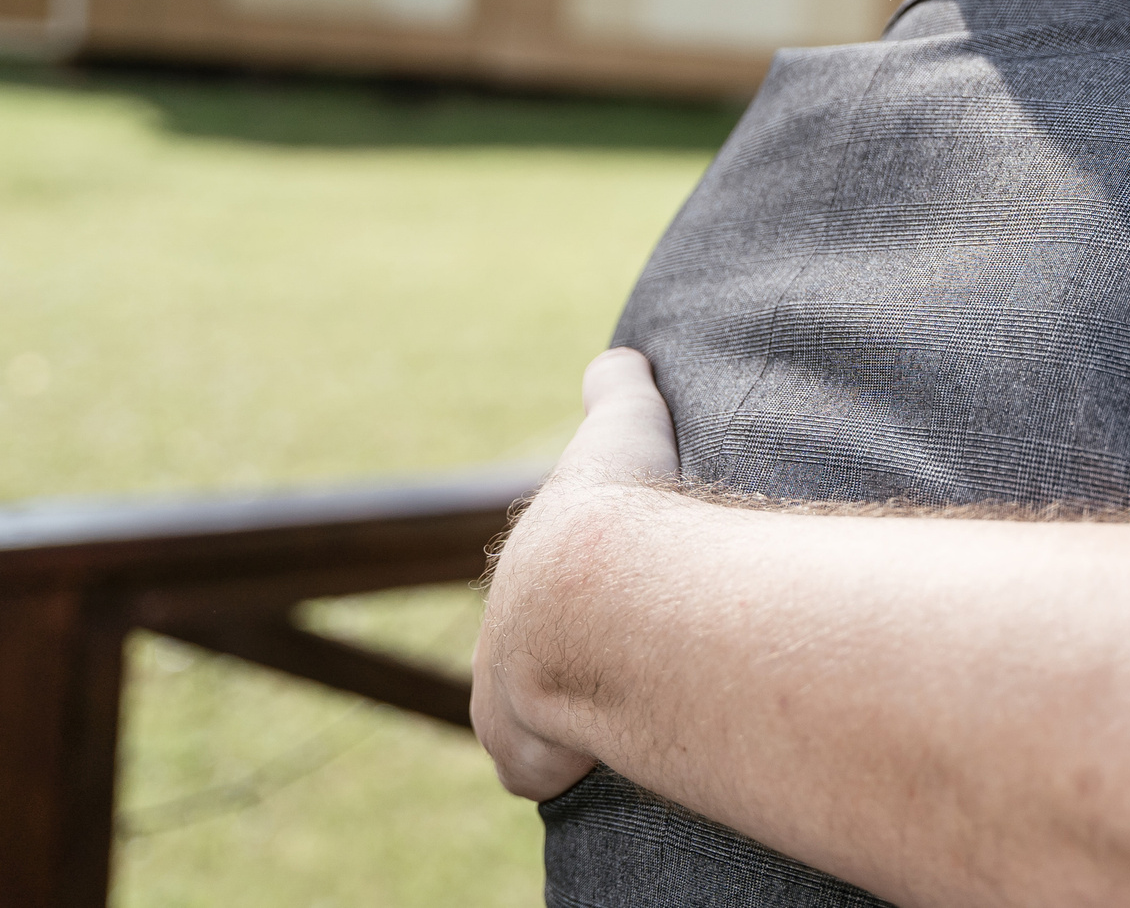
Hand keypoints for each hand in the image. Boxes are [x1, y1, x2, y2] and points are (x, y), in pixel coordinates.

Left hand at [472, 348, 682, 798]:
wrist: (600, 595)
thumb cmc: (620, 510)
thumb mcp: (623, 425)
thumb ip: (620, 389)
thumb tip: (621, 357)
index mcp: (524, 573)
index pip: (536, 593)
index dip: (574, 599)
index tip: (613, 604)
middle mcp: (495, 643)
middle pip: (527, 665)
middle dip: (569, 665)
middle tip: (629, 661)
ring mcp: (503, 706)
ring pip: (531, 726)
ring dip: (571, 724)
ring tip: (633, 715)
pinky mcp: (522, 758)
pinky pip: (542, 772)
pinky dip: (570, 765)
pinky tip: (620, 751)